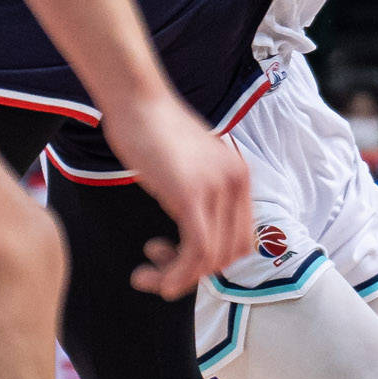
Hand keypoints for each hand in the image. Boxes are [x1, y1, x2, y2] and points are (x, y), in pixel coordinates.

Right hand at [100, 91, 251, 300]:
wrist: (136, 100)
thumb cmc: (151, 130)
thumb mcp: (188, 167)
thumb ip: (199, 195)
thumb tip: (191, 237)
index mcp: (240, 177)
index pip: (241, 239)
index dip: (212, 262)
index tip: (176, 259)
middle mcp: (237, 183)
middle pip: (231, 254)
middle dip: (194, 274)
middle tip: (159, 273)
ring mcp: (217, 189)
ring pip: (211, 258)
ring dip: (177, 278)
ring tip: (145, 277)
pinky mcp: (192, 195)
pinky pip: (195, 250)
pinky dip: (175, 273)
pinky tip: (150, 275)